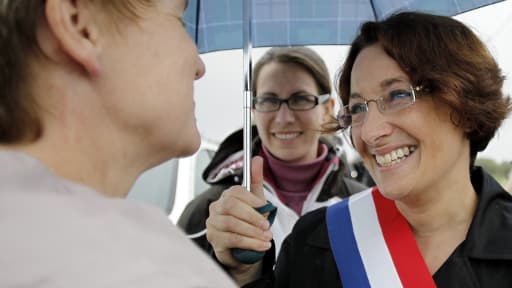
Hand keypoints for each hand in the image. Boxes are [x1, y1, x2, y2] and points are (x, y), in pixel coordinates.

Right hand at [206, 156, 271, 279]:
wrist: (243, 250)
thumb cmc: (248, 223)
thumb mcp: (256, 202)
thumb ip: (256, 180)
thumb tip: (258, 159)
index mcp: (226, 196)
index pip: (236, 192)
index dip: (252, 200)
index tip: (265, 209)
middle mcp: (216, 207)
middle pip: (231, 206)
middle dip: (252, 217)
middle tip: (266, 226)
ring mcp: (212, 223)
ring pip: (231, 224)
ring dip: (252, 232)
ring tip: (266, 238)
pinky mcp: (213, 238)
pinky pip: (231, 239)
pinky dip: (249, 242)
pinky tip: (261, 246)